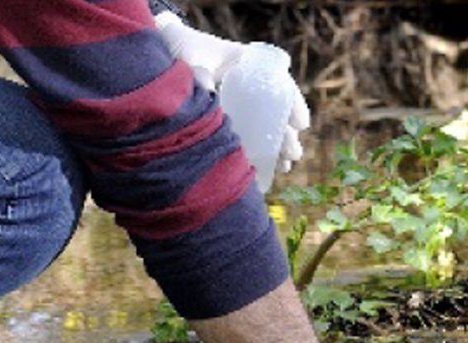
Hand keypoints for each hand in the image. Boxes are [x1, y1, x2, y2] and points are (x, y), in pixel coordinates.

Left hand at [152, 12, 310, 172]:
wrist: (166, 52)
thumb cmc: (181, 50)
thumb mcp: (190, 58)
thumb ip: (198, 75)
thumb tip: (208, 94)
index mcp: (247, 64)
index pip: (280, 83)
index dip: (293, 103)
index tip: (301, 125)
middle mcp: (248, 84)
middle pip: (276, 110)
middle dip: (287, 134)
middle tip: (293, 154)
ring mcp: (238, 101)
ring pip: (265, 125)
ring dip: (278, 145)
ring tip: (285, 165)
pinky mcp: (227, 116)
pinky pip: (249, 133)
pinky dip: (259, 149)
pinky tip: (266, 167)